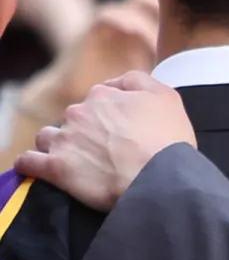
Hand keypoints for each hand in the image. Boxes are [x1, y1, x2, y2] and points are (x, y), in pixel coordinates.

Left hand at [16, 71, 196, 208]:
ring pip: (48, 136)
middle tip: (105, 149)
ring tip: (76, 161)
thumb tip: (117, 83)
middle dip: (84, 129)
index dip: (111, 113)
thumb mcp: (167, 97)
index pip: (99, 97)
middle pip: (74, 117)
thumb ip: (139, 80)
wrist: (159, 178)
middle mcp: (79, 112)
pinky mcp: (55, 167)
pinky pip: (28, 162)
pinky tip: (41, 170)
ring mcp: (65, 139)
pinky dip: (31, 165)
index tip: (121, 130)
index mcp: (104, 95)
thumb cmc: (168, 141)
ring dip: (56, 145)